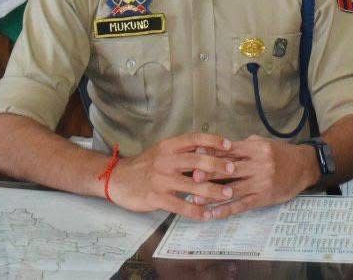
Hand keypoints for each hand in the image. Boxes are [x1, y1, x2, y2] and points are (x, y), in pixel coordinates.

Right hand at [107, 133, 238, 217]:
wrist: (117, 179)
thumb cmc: (144, 165)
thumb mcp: (161, 151)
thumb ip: (182, 151)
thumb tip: (209, 150)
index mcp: (168, 146)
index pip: (193, 139)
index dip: (212, 140)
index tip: (229, 144)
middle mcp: (165, 160)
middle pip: (196, 160)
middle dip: (218, 164)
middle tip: (234, 169)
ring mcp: (161, 179)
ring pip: (192, 184)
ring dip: (212, 190)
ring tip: (228, 194)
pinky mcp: (156, 197)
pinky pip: (180, 205)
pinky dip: (196, 210)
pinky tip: (207, 214)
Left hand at [195, 135, 317, 219]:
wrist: (303, 167)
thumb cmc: (280, 153)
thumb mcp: (262, 143)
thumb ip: (241, 146)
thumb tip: (217, 147)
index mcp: (256, 148)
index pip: (229, 150)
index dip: (211, 154)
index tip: (195, 157)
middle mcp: (259, 164)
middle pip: (229, 169)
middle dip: (208, 174)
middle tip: (190, 178)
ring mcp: (261, 182)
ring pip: (233, 189)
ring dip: (212, 195)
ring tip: (195, 199)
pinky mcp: (264, 198)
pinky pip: (242, 205)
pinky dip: (226, 210)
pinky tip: (213, 214)